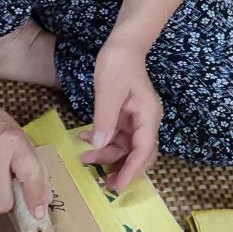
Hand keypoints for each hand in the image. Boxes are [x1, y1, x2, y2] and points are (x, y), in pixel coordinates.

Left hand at [79, 39, 161, 191]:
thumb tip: (99, 146)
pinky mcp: (126, 116)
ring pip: (125, 147)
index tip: (117, 187)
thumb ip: (104, 121)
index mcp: (148, 116)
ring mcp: (136, 119)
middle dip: (120, 167)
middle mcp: (146, 121)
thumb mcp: (108, 92)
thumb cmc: (117, 64)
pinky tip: (85, 139)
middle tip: (101, 181)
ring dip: (107, 154)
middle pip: (137, 154)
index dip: (131, 171)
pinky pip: (117, 135)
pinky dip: (103, 140)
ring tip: (84, 158)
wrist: (122, 45)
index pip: (143, 151)